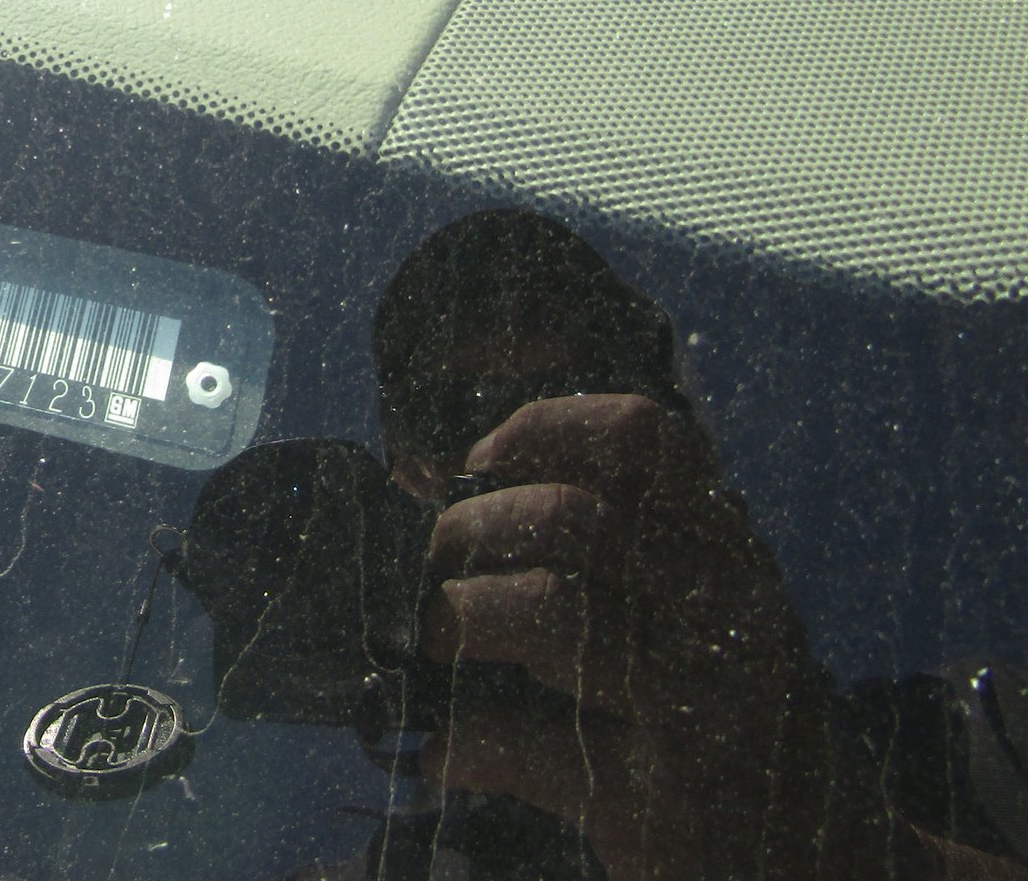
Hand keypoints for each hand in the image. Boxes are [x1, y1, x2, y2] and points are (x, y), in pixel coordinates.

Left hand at [416, 394, 911, 880]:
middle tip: (440, 570)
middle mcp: (724, 611)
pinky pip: (530, 743)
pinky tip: (447, 751)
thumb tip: (444, 494)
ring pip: (549, 607)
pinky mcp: (663, 802)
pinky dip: (466, 743)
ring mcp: (699, 705)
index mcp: (728, 549)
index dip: (542, 430)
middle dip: (469, 532)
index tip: (480, 464)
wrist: (831, 862)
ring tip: (436, 645)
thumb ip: (615, 547)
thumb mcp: (704, 609)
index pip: (642, 437)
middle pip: (567, 516)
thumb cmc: (729, 717)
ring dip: (461, 617)